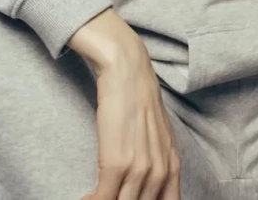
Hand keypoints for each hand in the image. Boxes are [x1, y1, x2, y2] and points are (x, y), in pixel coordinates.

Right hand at [70, 10, 181, 199]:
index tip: (126, 199)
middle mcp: (160, 172)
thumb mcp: (157, 137)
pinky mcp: (116, 164)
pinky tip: (84, 199)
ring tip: (92, 199)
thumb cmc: (137, 101)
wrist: (127, 70)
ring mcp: (139, 170)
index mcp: (172, 166)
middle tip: (106, 196)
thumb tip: (147, 189)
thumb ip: (157, 165)